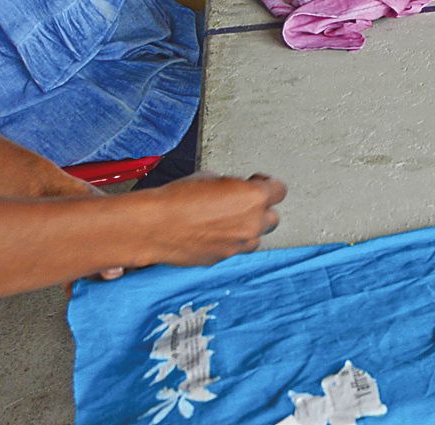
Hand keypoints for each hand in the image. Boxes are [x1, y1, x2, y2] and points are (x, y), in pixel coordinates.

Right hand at [136, 173, 286, 265]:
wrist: (155, 226)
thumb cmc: (178, 199)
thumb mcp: (212, 178)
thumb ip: (233, 187)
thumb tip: (235, 191)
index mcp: (254, 197)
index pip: (279, 190)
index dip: (268, 184)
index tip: (258, 182)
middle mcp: (252, 223)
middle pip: (272, 217)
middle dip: (260, 209)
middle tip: (242, 203)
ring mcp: (239, 244)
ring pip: (256, 237)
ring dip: (247, 228)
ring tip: (226, 220)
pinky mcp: (223, 258)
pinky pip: (235, 248)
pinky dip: (229, 241)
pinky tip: (211, 232)